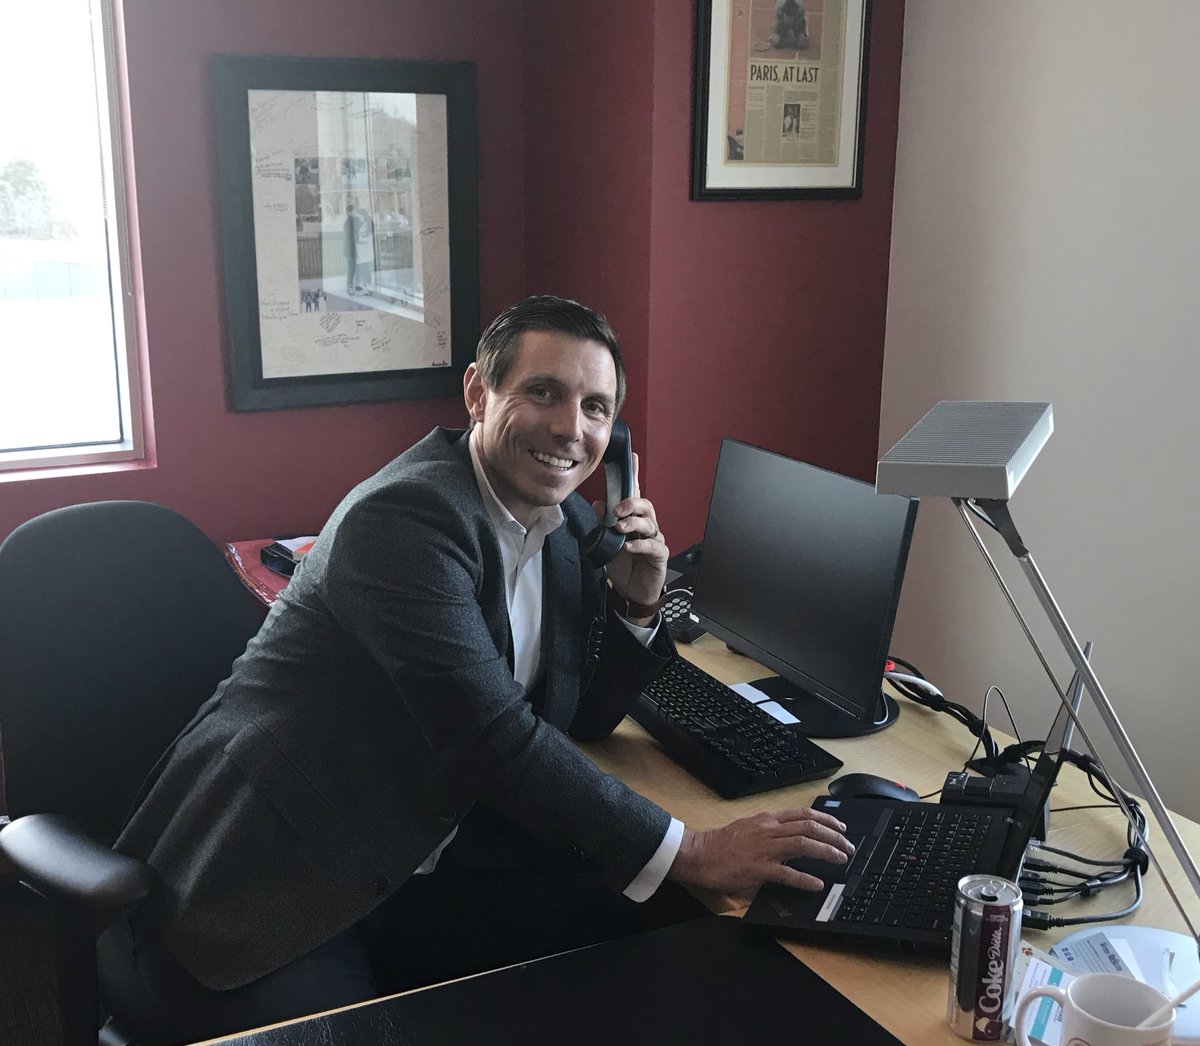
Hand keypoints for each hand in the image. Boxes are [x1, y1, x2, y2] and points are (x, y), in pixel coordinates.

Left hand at [594, 452, 668, 621]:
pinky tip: (628, 547)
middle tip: (616, 509)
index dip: (633, 475)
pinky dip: (639, 545)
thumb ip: (602, 523)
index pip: (633, 494)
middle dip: (631, 503)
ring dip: (633, 523)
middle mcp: (646, 526)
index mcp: (633, 519)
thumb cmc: (622, 566)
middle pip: (644, 505)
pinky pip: (652, 545)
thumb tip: (598, 504)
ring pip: (649, 522)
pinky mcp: (659, 555)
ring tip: (619, 528)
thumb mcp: (606, 543)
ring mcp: (654, 539)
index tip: (632, 458)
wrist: (631, 592)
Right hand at [667, 808, 854, 892]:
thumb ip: (771, 829)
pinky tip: (817, 884)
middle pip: (809, 827)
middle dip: (834, 836)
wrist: (700, 853)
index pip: (803, 814)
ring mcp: (765, 848)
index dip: (827, 820)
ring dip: (827, 852)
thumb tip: (792, 835)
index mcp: (767, 819)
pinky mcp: (759, 868)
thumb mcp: (749, 827)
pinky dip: (805, 878)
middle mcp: (769, 830)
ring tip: (841, 860)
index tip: (841, 828)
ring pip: (804, 844)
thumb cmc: (721, 843)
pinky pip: (787, 873)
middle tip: (848, 847)